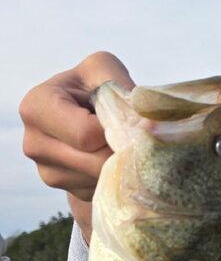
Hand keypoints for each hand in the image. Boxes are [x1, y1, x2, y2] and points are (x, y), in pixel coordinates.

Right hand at [20, 51, 134, 201]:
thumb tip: (146, 124)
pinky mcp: (65, 189)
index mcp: (36, 107)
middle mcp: (33, 144)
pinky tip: (112, 157)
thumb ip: (119, 87)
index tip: (135, 121)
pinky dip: (114, 176)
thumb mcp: (102, 71)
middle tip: (139, 137)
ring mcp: (46, 172)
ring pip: (100, 179)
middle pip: (94, 162)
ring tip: (122, 142)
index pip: (85, 134)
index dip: (117, 131)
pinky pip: (100, 189)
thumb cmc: (92, 87)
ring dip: (121, 164)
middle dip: (123, 151)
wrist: (84, 114)